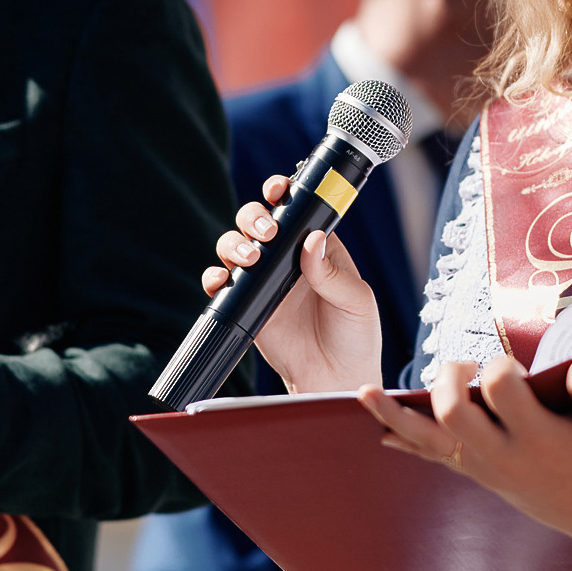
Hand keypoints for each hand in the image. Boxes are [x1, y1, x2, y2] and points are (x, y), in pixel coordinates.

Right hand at [200, 173, 383, 392]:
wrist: (333, 380)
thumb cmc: (354, 338)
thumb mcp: (356, 302)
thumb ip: (333, 274)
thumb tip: (312, 241)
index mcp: (318, 248)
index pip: (296, 209)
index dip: (282, 192)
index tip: (278, 189)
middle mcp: (287, 259)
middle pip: (258, 221)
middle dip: (254, 217)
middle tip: (265, 233)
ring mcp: (264, 281)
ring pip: (235, 246)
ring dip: (235, 244)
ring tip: (250, 259)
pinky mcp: (246, 305)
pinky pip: (222, 284)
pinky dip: (215, 277)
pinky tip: (223, 280)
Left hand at [357, 354, 571, 547]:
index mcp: (539, 438)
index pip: (501, 390)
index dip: (501, 366)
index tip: (512, 364)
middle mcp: (504, 455)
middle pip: (453, 416)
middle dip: (448, 380)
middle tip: (466, 364)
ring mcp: (485, 468)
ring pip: (430, 441)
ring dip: (395, 416)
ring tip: (363, 392)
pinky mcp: (478, 474)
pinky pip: (435, 459)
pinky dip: (408, 443)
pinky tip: (382, 434)